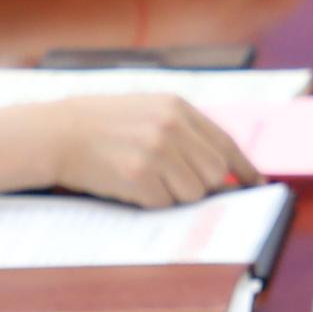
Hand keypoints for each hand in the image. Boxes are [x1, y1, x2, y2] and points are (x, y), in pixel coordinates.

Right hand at [32, 93, 254, 205]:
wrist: (55, 133)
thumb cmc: (99, 124)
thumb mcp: (145, 110)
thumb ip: (182, 131)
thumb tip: (219, 168)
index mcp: (176, 107)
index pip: (225, 142)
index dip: (244, 168)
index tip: (257, 184)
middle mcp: (170, 127)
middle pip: (213, 173)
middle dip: (202, 186)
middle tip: (176, 185)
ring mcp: (155, 152)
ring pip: (192, 193)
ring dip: (174, 196)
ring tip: (145, 181)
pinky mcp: (139, 176)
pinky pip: (164, 204)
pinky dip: (151, 202)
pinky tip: (129, 186)